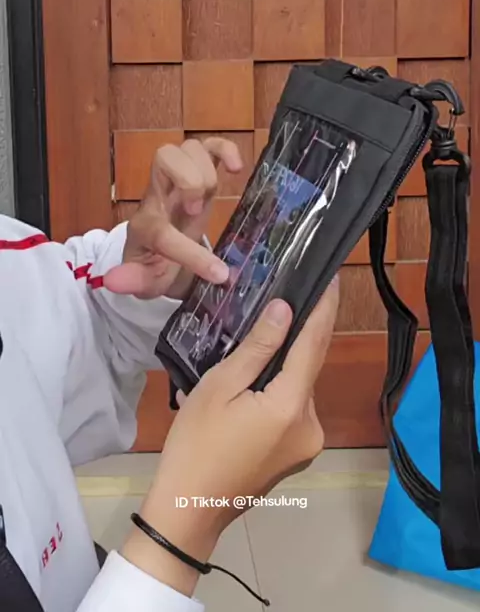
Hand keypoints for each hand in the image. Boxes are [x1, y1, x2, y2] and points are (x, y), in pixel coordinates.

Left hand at [103, 138, 242, 299]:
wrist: (158, 249)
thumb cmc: (154, 263)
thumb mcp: (145, 281)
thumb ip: (133, 281)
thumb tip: (113, 283)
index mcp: (146, 226)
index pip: (160, 230)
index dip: (190, 253)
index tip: (218, 274)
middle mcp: (159, 194)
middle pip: (164, 156)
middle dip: (189, 180)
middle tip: (196, 211)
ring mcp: (179, 179)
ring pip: (190, 147)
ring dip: (206, 171)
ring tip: (209, 198)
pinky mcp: (199, 172)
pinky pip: (210, 144)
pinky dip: (226, 149)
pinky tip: (236, 169)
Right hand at [122, 280, 338, 594]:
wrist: (189, 510)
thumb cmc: (195, 445)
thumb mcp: (219, 388)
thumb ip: (257, 348)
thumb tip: (285, 310)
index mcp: (291, 405)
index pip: (314, 344)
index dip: (324, 308)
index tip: (330, 277)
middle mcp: (311, 424)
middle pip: (307, 367)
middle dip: (296, 337)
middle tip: (279, 302)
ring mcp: (307, 443)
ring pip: (299, 388)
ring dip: (283, 367)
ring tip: (255, 345)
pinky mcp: (298, 454)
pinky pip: (293, 409)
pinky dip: (280, 391)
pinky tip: (255, 385)